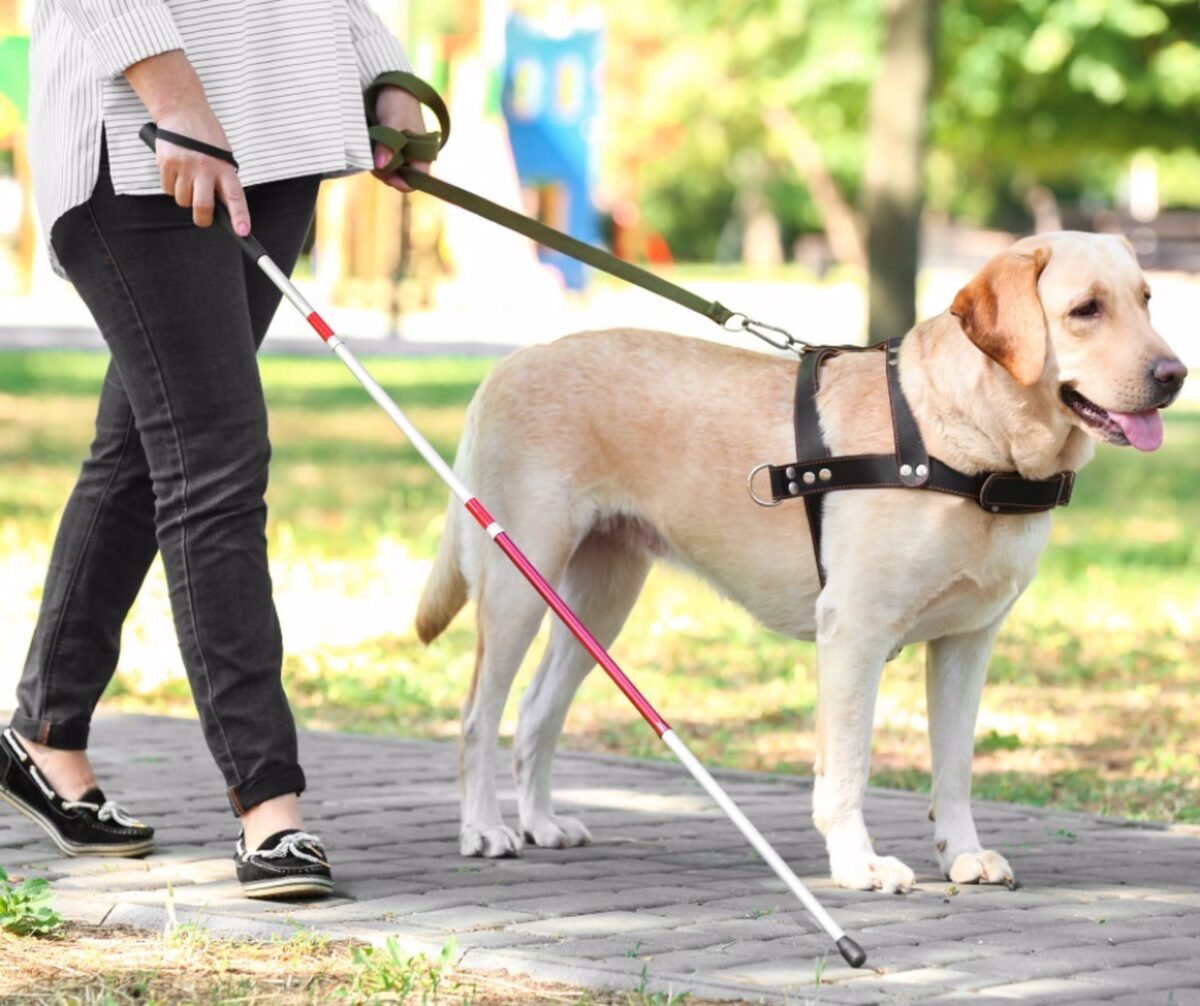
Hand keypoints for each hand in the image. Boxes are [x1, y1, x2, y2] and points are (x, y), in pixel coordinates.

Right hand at [154, 109, 249, 233]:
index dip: (239, 216)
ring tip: (188, 178)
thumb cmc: (205, 137)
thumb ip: (222, 179)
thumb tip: (220, 207)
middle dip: (202, 218)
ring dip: (185, 196)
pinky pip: (167, 189)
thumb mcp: (222, 156)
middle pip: (202, 206)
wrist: (181, 109)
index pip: (235, 196)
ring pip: (182, 200)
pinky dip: (171, 186)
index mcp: (224, 167)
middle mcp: (205, 167)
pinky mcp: (166, 163)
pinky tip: (176, 171)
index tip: (242, 232)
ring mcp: (184, 165)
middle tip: (204, 217)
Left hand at [372, 85, 432, 192]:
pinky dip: (374, 157)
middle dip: (386, 173)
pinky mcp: (390, 147)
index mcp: (423, 154)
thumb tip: (380, 165)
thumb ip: (388, 144)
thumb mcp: (393, 121)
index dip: (400, 182)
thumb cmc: (398, 100)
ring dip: (378, 165)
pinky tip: (369, 146)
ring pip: (389, 170)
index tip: (385, 174)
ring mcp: (401, 153)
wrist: (389, 82)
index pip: (415, 181)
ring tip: (370, 150)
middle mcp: (414, 156)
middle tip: (373, 161)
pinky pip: (382, 160)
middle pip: (399, 178)